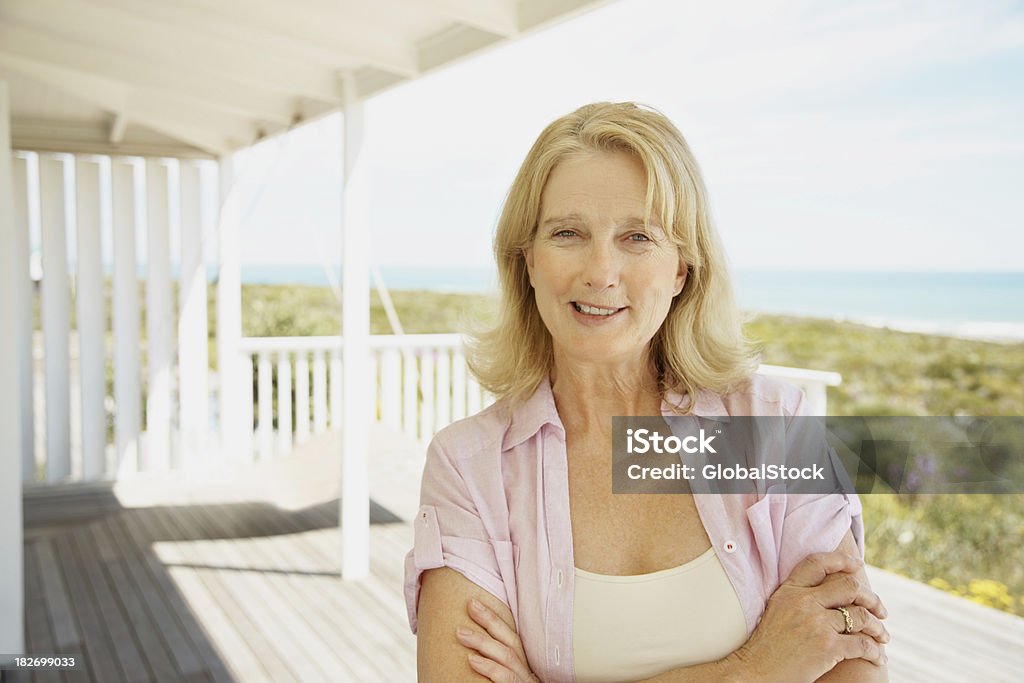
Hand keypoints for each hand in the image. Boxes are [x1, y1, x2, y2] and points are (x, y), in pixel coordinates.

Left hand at [455, 597, 539, 682]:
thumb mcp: (503, 673)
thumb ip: (492, 661)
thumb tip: (469, 649)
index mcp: (522, 665)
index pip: (511, 636)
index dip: (494, 618)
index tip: (474, 603)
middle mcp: (526, 671)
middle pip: (511, 640)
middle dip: (490, 620)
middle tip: (471, 605)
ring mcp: (524, 681)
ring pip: (507, 655)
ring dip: (483, 641)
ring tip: (460, 633)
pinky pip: (507, 678)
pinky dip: (489, 667)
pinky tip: (471, 659)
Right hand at [728, 551, 889, 682]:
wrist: (757, 671)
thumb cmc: (768, 646)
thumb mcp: (778, 611)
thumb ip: (799, 598)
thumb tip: (829, 592)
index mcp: (789, 591)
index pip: (818, 563)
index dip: (841, 560)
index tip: (857, 565)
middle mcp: (804, 602)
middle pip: (849, 586)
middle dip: (871, 598)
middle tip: (880, 610)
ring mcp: (816, 623)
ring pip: (861, 616)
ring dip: (878, 627)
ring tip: (882, 636)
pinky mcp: (827, 647)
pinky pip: (863, 644)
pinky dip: (875, 651)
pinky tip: (878, 655)